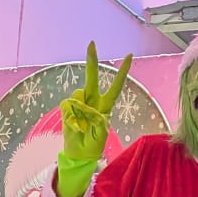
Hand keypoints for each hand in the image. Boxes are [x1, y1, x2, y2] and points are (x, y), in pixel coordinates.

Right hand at [59, 42, 132, 162]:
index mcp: (105, 105)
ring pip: (78, 95)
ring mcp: (79, 104)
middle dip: (92, 60)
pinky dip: (71, 117)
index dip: (122, 72)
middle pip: (92, 78)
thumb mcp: (101, 133)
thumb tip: (85, 107)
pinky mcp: (68, 109)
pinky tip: (75, 127)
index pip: (116, 86)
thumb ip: (97, 119)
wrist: (79, 153)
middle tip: (92, 43)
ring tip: (83, 127)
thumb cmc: (94, 143)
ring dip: (80, 110)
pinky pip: (68, 106)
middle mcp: (92, 100)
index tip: (129, 55)